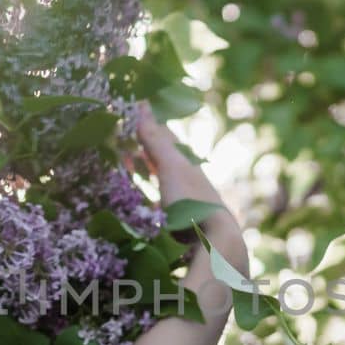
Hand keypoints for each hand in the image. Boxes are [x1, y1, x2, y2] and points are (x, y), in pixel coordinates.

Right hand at [134, 104, 248, 275]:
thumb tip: (141, 103)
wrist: (215, 240)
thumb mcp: (169, 167)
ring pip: (164, 179)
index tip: (136, 112)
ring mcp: (187, 201)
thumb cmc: (191, 201)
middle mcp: (188, 178)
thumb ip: (155, 140)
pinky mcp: (184, 222)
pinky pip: (162, 204)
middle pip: (165, 158)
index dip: (150, 125)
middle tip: (129, 140)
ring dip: (148, 172)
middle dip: (148, 148)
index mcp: (185, 163)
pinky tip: (144, 206)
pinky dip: (150, 198)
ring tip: (131, 167)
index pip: (166, 137)